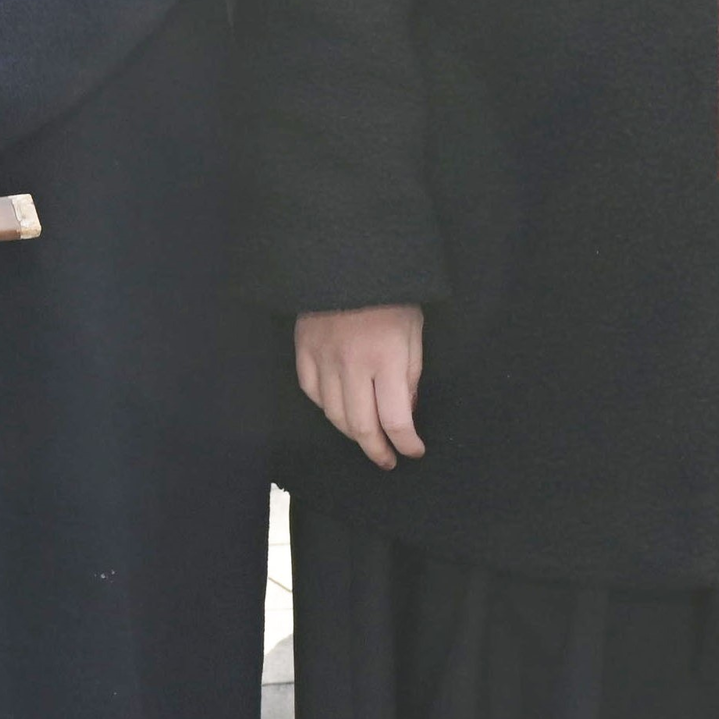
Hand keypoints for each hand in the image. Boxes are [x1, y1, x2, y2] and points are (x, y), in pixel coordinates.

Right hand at [294, 303, 425, 468]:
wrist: (347, 259)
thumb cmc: (389, 296)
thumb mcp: (414, 333)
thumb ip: (410, 376)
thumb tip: (404, 413)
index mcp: (386, 359)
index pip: (395, 419)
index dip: (406, 444)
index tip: (413, 451)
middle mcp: (352, 365)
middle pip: (361, 426)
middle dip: (377, 450)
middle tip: (387, 459)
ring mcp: (323, 358)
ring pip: (333, 414)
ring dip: (352, 433)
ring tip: (366, 437)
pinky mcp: (304, 350)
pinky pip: (312, 391)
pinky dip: (326, 407)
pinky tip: (338, 408)